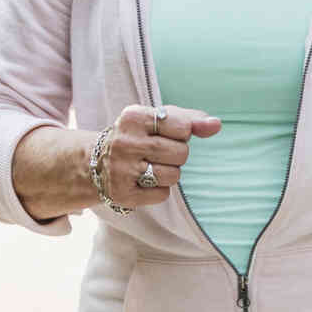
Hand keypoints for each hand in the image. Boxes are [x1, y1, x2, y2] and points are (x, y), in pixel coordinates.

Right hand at [100, 104, 220, 209]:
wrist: (96, 161)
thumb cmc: (138, 136)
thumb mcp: (158, 119)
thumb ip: (190, 119)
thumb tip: (216, 125)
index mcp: (134, 117)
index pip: (183, 127)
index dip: (181, 133)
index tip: (164, 133)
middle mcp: (125, 142)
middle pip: (181, 153)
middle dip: (177, 154)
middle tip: (157, 152)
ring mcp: (122, 169)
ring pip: (174, 176)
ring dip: (169, 173)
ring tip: (150, 166)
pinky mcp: (122, 193)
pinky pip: (162, 194)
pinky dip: (159, 190)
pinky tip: (142, 181)